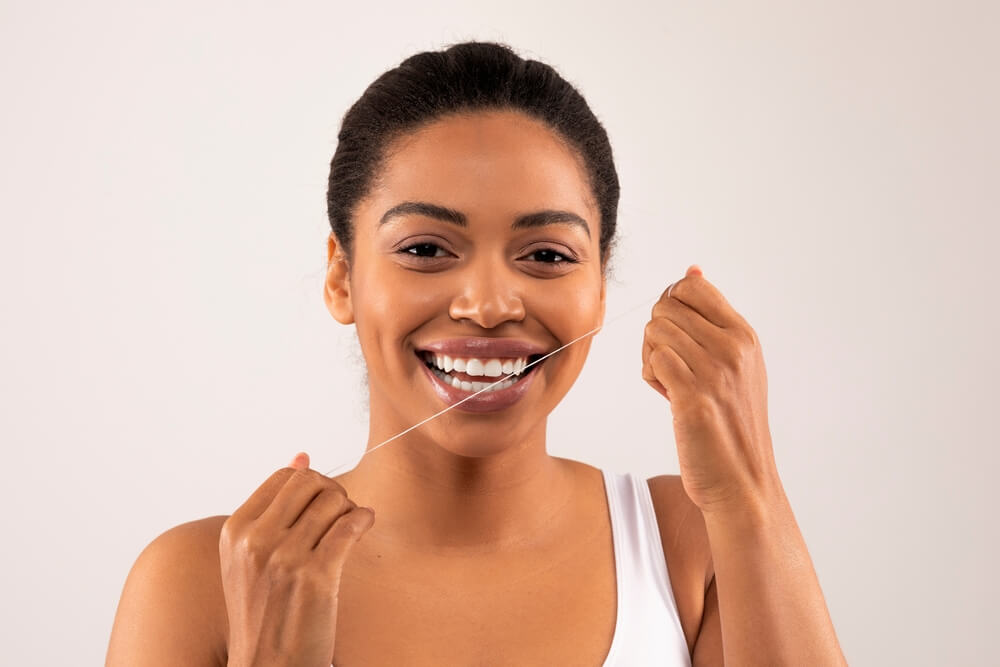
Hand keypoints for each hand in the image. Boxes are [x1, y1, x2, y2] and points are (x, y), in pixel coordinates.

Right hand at [219, 452, 374, 666]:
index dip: (311, 482)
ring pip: (333, 500)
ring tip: (350, 526)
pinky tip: (364, 526)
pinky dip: (364, 520)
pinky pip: (350, 525)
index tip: (321, 502)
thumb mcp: (251, 558)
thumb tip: (302, 456)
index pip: (284, 477)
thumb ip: (274, 507)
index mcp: (235, 531)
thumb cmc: (265, 612)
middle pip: (310, 481)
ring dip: (350, 508)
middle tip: (340, 512)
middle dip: (332, 490)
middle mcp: (256, 540)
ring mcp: (285, 558)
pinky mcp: (315, 576)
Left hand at [641, 265, 780, 513]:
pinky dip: (651, 376)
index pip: (692, 285)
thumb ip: (712, 319)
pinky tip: (667, 395)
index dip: (671, 305)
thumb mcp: (736, 364)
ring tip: (672, 383)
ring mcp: (715, 372)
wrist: (742, 481)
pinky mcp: (693, 397)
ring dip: (652, 356)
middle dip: (657, 333)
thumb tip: (692, 270)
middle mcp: (733, 348)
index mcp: (744, 336)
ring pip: (655, 332)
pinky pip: (653, 361)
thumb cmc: (731, 425)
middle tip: (671, 364)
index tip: (676, 335)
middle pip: (666, 307)